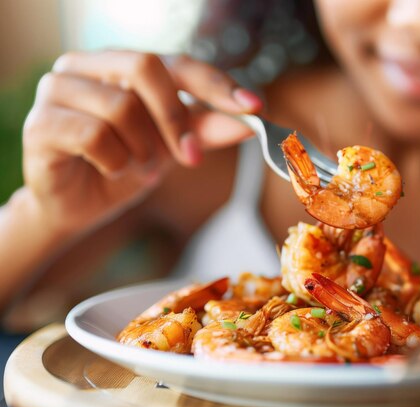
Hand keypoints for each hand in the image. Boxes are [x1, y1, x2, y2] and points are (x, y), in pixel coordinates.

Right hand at [22, 51, 262, 232]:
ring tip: (136, 167)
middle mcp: (89, 65)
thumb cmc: (125, 167)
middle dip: (176, 117)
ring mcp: (58, 88)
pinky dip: (114, 161)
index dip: (218, 84)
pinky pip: (94, 135)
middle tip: (190, 156)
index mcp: (125, 64)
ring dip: (142, 150)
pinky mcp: (40, 122)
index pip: (179, 62)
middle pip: (147, 68)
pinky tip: (109, 169)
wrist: (78, 206)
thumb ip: (206, 129)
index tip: (255, 107)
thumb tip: (251, 120)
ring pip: (121, 107)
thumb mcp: (173, 147)